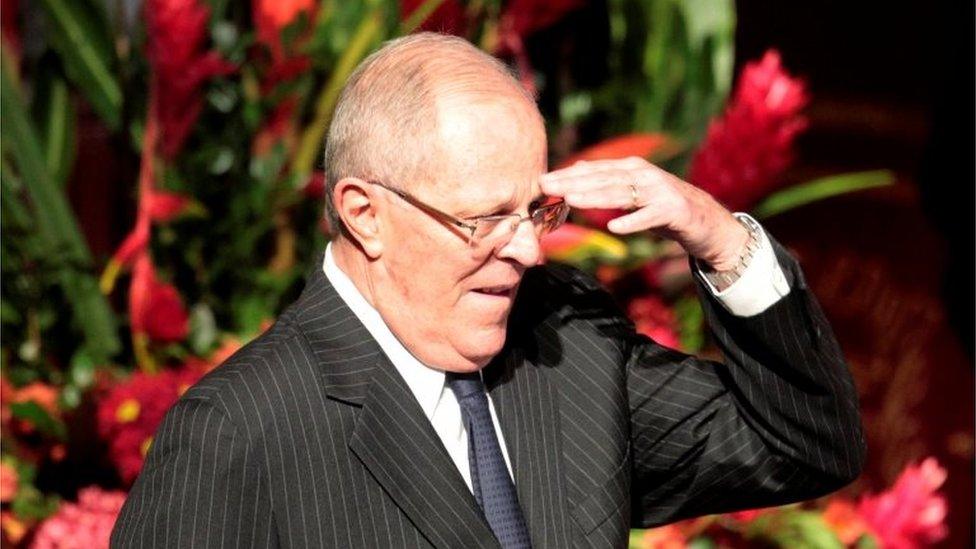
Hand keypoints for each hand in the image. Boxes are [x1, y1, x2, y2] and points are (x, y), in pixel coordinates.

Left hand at [540, 157, 749, 270]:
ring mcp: (659, 191)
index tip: (543, 181)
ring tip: (572, 200)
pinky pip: (649, 218)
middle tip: (547, 187)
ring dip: (595, 197)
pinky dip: (632, 222)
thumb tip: (578, 171)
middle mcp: (644, 175)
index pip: (595, 170)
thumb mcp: (634, 192)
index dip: (568, 175)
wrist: (707, 221)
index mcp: (632, 169)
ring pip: (622, 194)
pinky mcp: (673, 211)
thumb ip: (608, 182)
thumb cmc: (664, 207)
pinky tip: (614, 227)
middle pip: (603, 179)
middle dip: (573, 183)